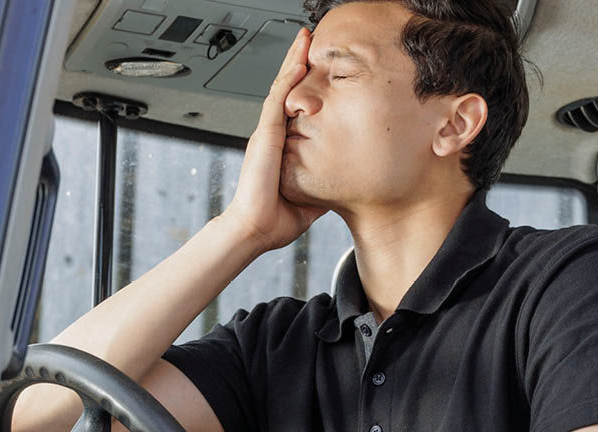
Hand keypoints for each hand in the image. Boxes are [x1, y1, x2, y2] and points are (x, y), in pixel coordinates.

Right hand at [222, 27, 325, 250]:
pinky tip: (300, 63)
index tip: (316, 69)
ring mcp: (266, 133)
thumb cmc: (275, 218)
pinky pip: (277, 101)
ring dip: (294, 62)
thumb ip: (322, 182)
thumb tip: (342, 179)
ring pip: (281, 88)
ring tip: (305, 40)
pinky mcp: (265, 137)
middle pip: (286, 90)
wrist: (255, 230)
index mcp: (279, 147)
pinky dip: (289, 80)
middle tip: (310, 41)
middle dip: (297, 63)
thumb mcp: (310, 196)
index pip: (293, 107)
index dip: (303, 86)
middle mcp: (271, 135)